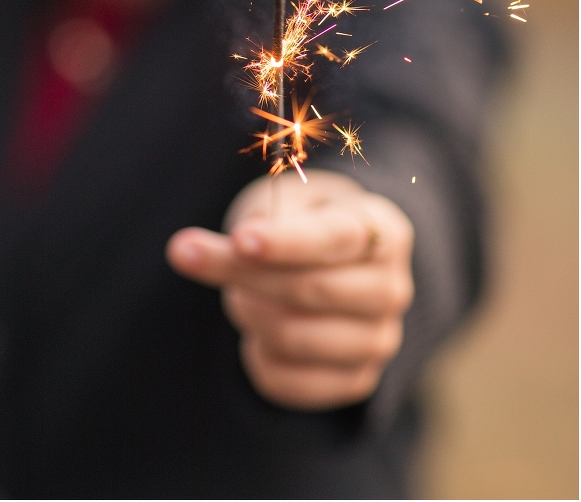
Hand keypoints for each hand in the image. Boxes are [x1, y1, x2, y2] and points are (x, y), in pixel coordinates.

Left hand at [166, 169, 413, 409]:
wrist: (341, 266)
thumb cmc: (306, 221)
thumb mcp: (291, 200)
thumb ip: (265, 218)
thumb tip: (222, 246)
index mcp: (384, 230)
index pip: (335, 239)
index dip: (286, 242)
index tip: (239, 239)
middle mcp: (392, 289)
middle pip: (308, 289)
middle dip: (241, 273)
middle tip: (189, 252)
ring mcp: (378, 340)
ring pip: (290, 336)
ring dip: (245, 309)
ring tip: (239, 291)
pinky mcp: (355, 381)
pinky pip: (283, 380)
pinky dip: (253, 353)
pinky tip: (256, 331)